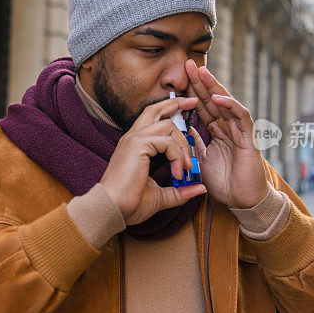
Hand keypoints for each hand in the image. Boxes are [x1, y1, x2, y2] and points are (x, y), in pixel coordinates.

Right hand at [99, 96, 206, 225]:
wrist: (113, 210)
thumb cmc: (130, 204)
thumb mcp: (161, 195)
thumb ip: (180, 190)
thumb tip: (200, 188)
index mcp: (135, 145)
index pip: (153, 118)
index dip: (169, 110)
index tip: (186, 109)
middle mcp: (133, 137)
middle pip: (156, 109)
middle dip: (176, 104)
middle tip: (193, 103)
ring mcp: (134, 139)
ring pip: (168, 126)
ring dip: (183, 146)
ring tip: (186, 168)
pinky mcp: (137, 144)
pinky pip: (167, 142)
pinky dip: (178, 156)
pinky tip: (177, 173)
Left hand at [184, 59, 267, 208]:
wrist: (243, 201)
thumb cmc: (226, 183)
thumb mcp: (204, 160)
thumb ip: (197, 144)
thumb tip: (186, 130)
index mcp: (218, 132)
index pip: (203, 107)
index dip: (192, 92)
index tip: (178, 78)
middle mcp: (229, 128)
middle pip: (213, 99)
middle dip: (200, 81)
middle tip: (186, 63)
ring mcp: (239, 131)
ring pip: (227, 102)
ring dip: (214, 86)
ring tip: (201, 71)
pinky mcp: (249, 138)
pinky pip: (241, 117)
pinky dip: (230, 106)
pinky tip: (218, 98)